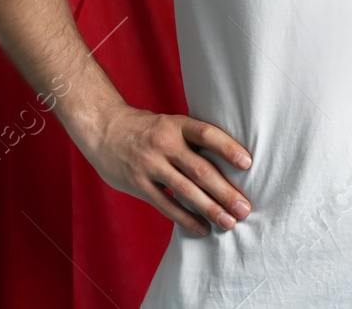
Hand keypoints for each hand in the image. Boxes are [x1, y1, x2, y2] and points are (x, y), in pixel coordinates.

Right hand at [79, 103, 254, 236]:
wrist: (103, 129)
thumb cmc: (147, 128)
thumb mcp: (170, 123)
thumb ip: (193, 139)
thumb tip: (230, 161)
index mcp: (176, 124)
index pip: (207, 134)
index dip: (228, 148)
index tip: (248, 164)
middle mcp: (164, 144)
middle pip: (200, 169)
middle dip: (225, 191)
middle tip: (245, 208)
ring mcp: (150, 165)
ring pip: (185, 190)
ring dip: (210, 208)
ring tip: (229, 223)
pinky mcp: (138, 184)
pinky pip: (166, 205)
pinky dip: (185, 218)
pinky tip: (202, 228)